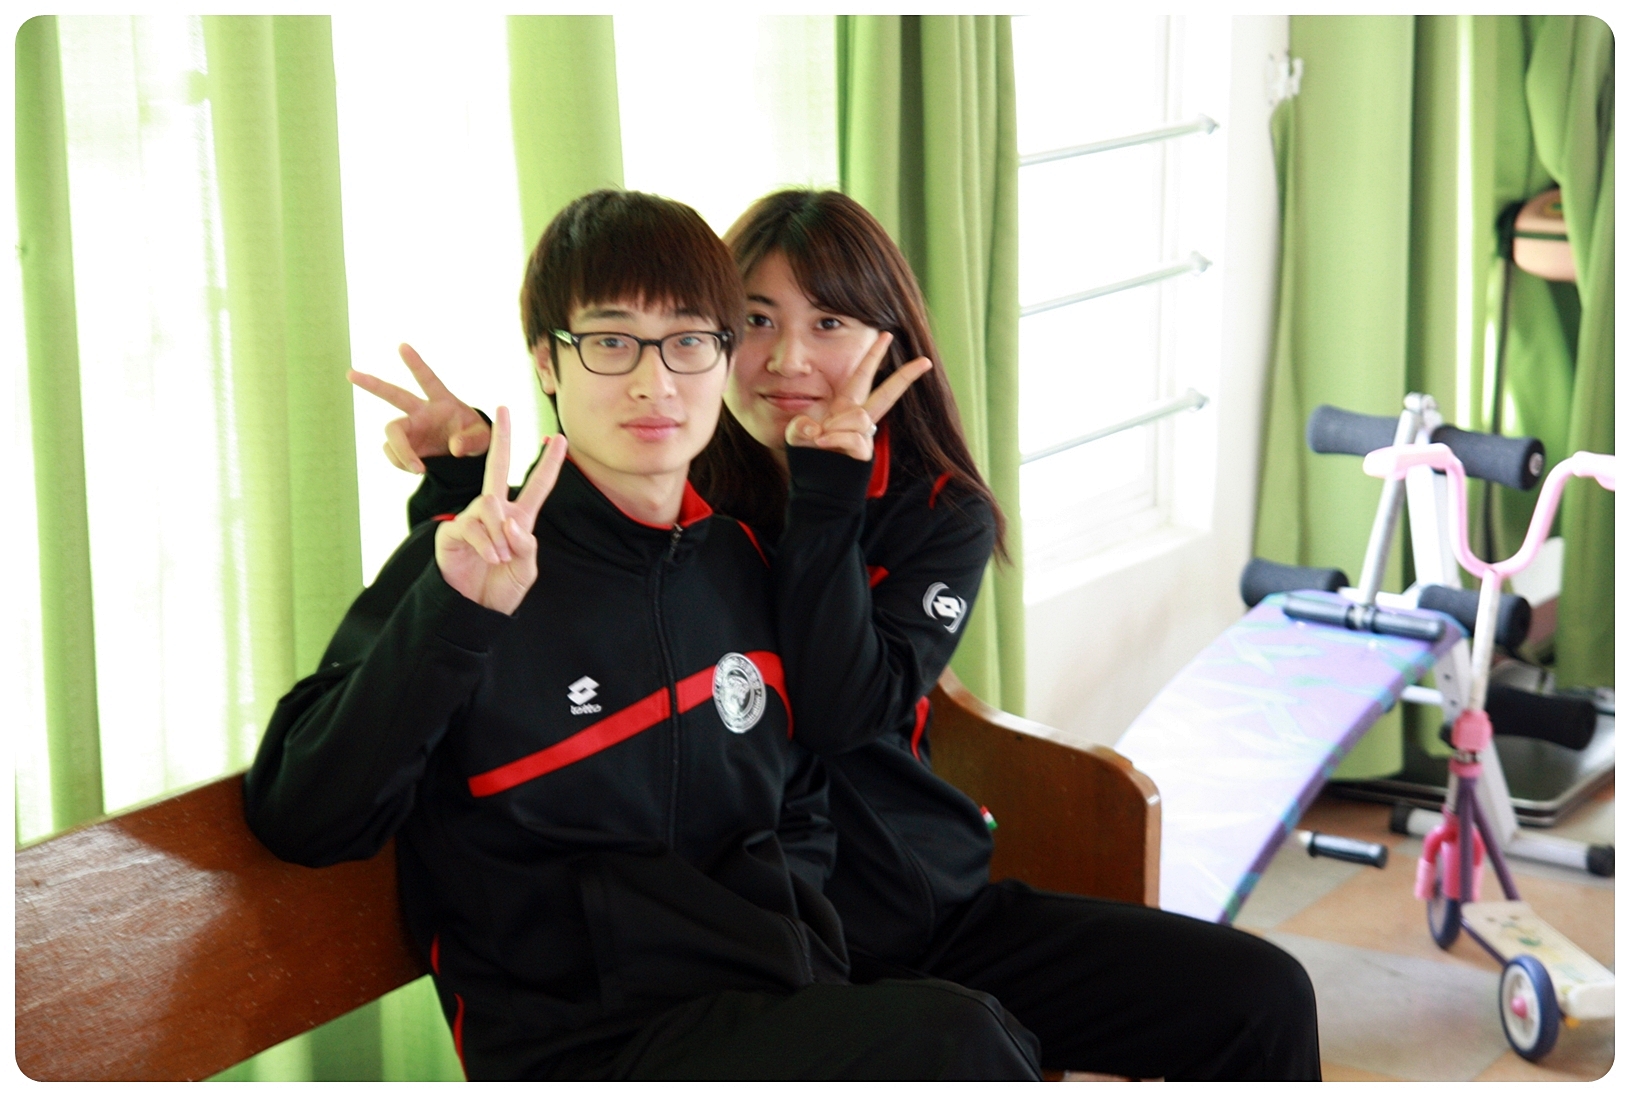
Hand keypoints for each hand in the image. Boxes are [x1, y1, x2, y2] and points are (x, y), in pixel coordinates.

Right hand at [348, 343, 491, 473]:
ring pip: (391, 432)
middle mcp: (422, 412)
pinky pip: (393, 452)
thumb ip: (472, 441)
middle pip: (393, 395)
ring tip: (417, 468)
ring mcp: (412, 428)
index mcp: (442, 402)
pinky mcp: (406, 445)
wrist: (468, 459)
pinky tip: (416, 467)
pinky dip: (401, 461)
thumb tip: (454, 448)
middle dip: (372, 384)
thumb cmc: (478, 440)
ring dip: (400, 451)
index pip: (428, 379)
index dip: (415, 363)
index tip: (402, 346)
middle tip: (350, 374)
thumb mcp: (484, 440)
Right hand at [435, 406, 566, 614]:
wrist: (476, 611)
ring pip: (489, 505)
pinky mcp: (453, 530)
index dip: (548, 463)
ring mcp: (472, 519)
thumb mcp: (526, 569)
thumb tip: (510, 521)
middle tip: (504, 408)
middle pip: (497, 468)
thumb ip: (525, 545)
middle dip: (502, 438)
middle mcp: (495, 513)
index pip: (537, 486)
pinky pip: (472, 525)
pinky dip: (486, 542)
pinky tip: (491, 557)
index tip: (559, 439)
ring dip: (498, 533)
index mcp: (518, 520)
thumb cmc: (502, 589)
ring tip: (500, 558)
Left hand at [785, 331, 933, 461]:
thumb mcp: (796, 435)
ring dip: (836, 426)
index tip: (886, 335)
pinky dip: (835, 440)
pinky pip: (854, 437)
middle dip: (905, 376)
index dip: (873, 356)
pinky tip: (824, 445)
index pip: (862, 376)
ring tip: (821, 439)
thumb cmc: (808, 458)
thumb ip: (800, 427)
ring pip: (860, 417)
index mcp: (846, 407)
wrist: (814, 487)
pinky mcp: (865, 453)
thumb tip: (818, 430)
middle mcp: (860, 419)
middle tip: (925, 361)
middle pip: (887, 394)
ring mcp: (865, 436)